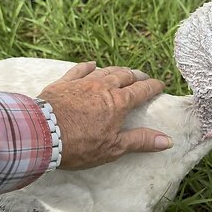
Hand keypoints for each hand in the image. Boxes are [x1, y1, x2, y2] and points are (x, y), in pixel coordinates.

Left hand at [39, 61, 171, 169]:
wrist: (43, 134)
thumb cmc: (80, 145)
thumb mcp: (114, 147)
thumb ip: (141, 141)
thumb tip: (167, 141)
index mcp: (119, 102)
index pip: (142, 90)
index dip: (153, 87)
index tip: (161, 85)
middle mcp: (103, 87)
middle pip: (125, 75)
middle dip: (137, 76)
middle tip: (143, 78)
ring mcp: (83, 82)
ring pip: (105, 70)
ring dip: (117, 70)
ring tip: (123, 71)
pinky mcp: (65, 82)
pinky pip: (79, 69)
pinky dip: (88, 66)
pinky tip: (92, 64)